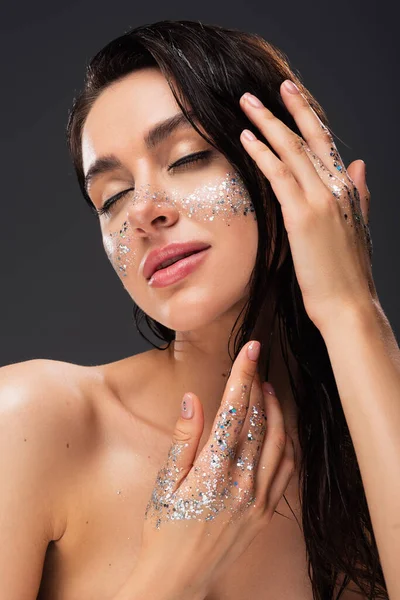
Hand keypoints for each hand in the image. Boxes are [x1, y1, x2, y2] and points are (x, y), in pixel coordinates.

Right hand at [136, 341, 294, 597]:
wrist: (177, 578)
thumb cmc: (164, 529)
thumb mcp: (164, 482)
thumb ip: (183, 438)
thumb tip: (193, 399)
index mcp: (212, 471)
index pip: (234, 410)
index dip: (244, 375)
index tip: (251, 350)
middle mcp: (241, 482)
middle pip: (259, 420)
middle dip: (259, 385)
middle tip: (257, 363)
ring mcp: (258, 498)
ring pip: (280, 442)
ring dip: (277, 410)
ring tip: (269, 389)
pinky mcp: (266, 512)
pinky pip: (287, 470)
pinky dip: (288, 443)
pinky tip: (282, 429)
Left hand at [239, 81, 377, 331]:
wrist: (348, 305)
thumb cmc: (348, 274)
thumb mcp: (358, 228)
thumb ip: (358, 194)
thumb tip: (359, 166)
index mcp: (348, 190)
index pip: (326, 144)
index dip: (308, 117)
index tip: (292, 96)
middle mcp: (337, 188)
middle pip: (310, 137)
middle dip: (289, 107)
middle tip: (269, 87)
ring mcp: (321, 200)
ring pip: (292, 149)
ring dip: (267, 122)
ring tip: (247, 104)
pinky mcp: (302, 216)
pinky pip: (279, 175)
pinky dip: (262, 153)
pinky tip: (247, 138)